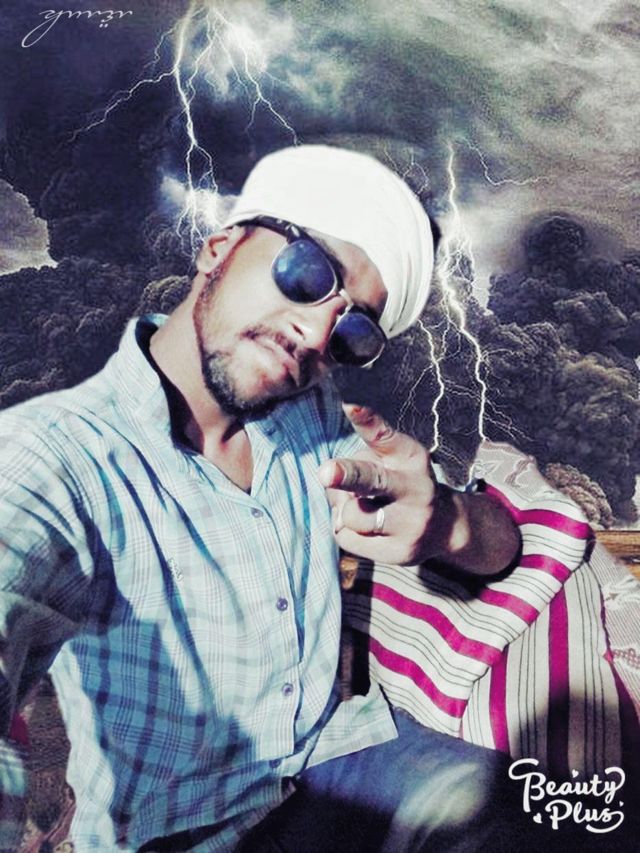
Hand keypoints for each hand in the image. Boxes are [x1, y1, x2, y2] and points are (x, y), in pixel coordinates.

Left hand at [317, 404, 467, 565]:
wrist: (443, 527)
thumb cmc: (400, 484)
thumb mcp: (390, 461)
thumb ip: (359, 464)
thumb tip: (333, 494)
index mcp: (410, 457)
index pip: (384, 436)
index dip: (366, 421)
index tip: (350, 405)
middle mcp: (415, 489)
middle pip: (373, 481)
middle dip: (348, 475)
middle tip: (325, 472)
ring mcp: (410, 524)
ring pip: (351, 515)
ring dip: (345, 509)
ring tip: (365, 506)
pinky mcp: (399, 552)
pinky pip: (348, 539)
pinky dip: (348, 531)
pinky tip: (370, 528)